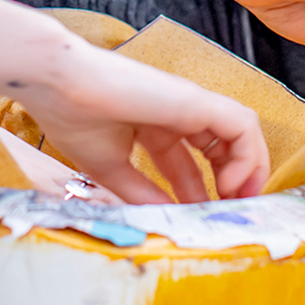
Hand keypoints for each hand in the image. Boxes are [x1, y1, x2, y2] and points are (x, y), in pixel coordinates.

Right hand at [0, 0, 269, 202]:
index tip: (200, 222)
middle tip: (231, 214)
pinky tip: (228, 185)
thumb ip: (141, 194)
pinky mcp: (196, 100)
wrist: (56, 82)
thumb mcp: (109, 169)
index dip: (199, 194)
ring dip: (248, 170)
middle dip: (232, 183)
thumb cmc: (72, 116)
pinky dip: (246, 157)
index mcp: (153, 126)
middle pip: (221, 148)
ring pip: (241, 133)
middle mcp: (176, 113)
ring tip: (237, 201)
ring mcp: (189, 104)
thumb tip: (168, 220)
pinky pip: (241, 125)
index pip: (189, 164)